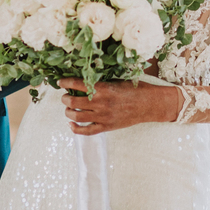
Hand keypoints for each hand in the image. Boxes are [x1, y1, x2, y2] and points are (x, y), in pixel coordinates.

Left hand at [59, 78, 179, 134]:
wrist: (150, 104)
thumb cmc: (135, 89)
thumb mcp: (118, 80)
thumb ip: (102, 81)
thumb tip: (84, 78)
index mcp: (104, 89)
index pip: (77, 85)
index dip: (65, 82)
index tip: (60, 82)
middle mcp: (101, 103)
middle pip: (73, 102)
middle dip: (65, 99)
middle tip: (65, 96)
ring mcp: (103, 117)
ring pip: (76, 116)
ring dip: (68, 112)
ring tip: (68, 108)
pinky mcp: (106, 127)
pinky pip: (86, 131)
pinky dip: (76, 129)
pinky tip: (71, 124)